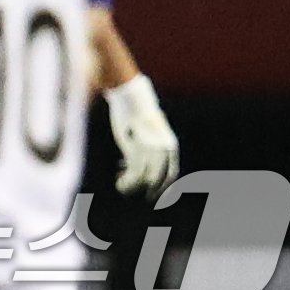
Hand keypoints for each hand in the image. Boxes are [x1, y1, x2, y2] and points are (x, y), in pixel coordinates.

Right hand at [104, 74, 179, 197]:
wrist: (131, 96)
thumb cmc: (136, 109)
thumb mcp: (148, 127)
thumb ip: (150, 142)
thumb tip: (141, 154)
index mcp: (171, 146)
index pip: (171, 174)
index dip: (162, 187)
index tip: (151, 194)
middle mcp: (165, 151)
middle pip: (158, 180)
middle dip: (145, 189)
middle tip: (130, 189)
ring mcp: (151, 151)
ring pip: (144, 180)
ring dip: (131, 187)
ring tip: (120, 184)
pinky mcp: (136, 150)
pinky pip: (133, 176)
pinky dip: (126, 183)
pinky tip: (118, 181)